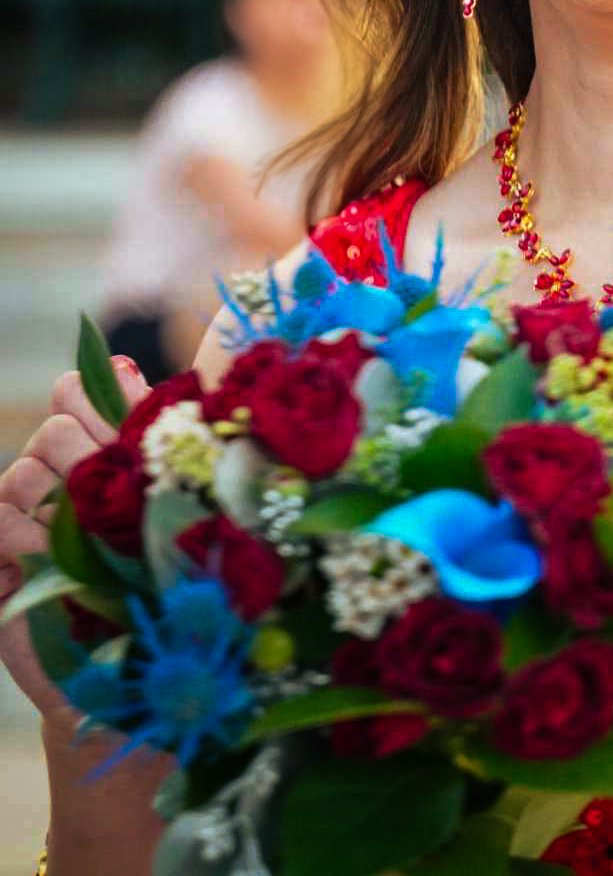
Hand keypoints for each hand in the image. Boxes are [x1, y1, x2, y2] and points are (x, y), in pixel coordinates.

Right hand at [0, 357, 149, 718]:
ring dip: (49, 488)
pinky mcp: (2, 566)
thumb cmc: (169, 587)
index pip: (75, 392)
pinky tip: (45, 552)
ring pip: (21, 469)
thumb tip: (121, 365)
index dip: (93, 394)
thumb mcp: (173, 507)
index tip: (122, 425)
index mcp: (102, 458)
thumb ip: (153, 437)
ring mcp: (25, 523)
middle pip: (53, 426)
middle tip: (106, 482)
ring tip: (79, 526)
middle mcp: (60, 482)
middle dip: (79, 444)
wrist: (141, 671)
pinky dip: (19, 531)